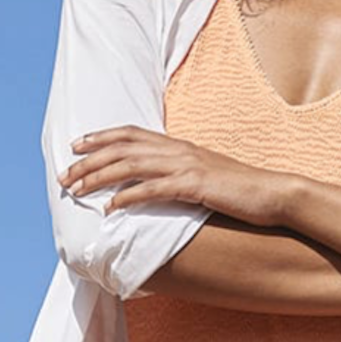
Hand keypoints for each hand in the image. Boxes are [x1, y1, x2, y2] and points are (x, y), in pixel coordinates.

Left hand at [60, 127, 297, 226]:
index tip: (76, 145)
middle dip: (89, 160)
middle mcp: (179, 150)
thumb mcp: (207, 176)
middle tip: (65, 174)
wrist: (275, 194)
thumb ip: (181, 175)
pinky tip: (110, 207)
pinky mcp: (195, 186)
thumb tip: (160, 184)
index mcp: (180, 146)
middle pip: (123, 148)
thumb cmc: (242, 191)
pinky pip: (153, 190)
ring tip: (77, 189)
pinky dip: (128, 197)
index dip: (101, 137)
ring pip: (131, 166)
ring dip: (100, 177)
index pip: (132, 134)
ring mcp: (187, 166)